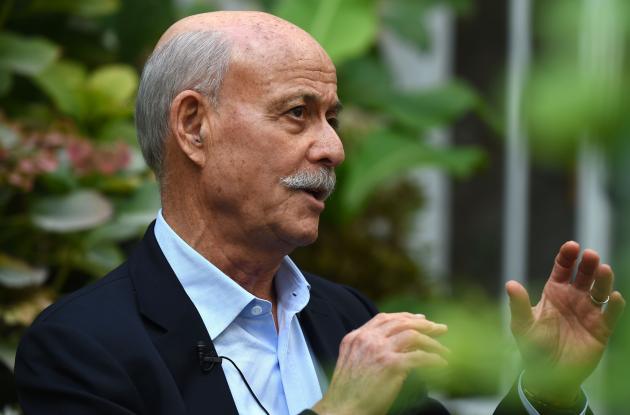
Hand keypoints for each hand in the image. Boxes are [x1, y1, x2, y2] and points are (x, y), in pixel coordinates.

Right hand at [313, 312, 448, 414]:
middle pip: (401, 322)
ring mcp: (379, 350)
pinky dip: (434, 359)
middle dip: (424, 324)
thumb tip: (396, 346)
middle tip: (439, 329)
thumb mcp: (353, 362)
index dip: (405, 317)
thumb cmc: (349, 393)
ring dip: (432, 342)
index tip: (420, 319)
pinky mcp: (391, 365)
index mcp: (356, 337)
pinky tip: (440, 363)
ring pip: (412, 335)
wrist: (344, 409)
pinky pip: (419, 356)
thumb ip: (369, 349)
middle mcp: (367, 339)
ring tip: (443, 350)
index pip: (384, 318)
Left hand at [506, 241, 624, 405]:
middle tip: (590, 255)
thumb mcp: (522, 325)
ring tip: (603, 269)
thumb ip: (518, 305)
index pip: (563, 269)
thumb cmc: (532, 347)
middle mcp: (574, 298)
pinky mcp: (601, 329)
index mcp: (554, 292)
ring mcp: (588, 312)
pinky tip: (614, 297)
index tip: (572, 246)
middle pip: (584, 276)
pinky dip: (615, 305)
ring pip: (599, 291)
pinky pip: (611, 315)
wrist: (547, 374)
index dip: (567, 256)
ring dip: (603, 280)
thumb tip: (509, 283)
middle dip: (588, 264)